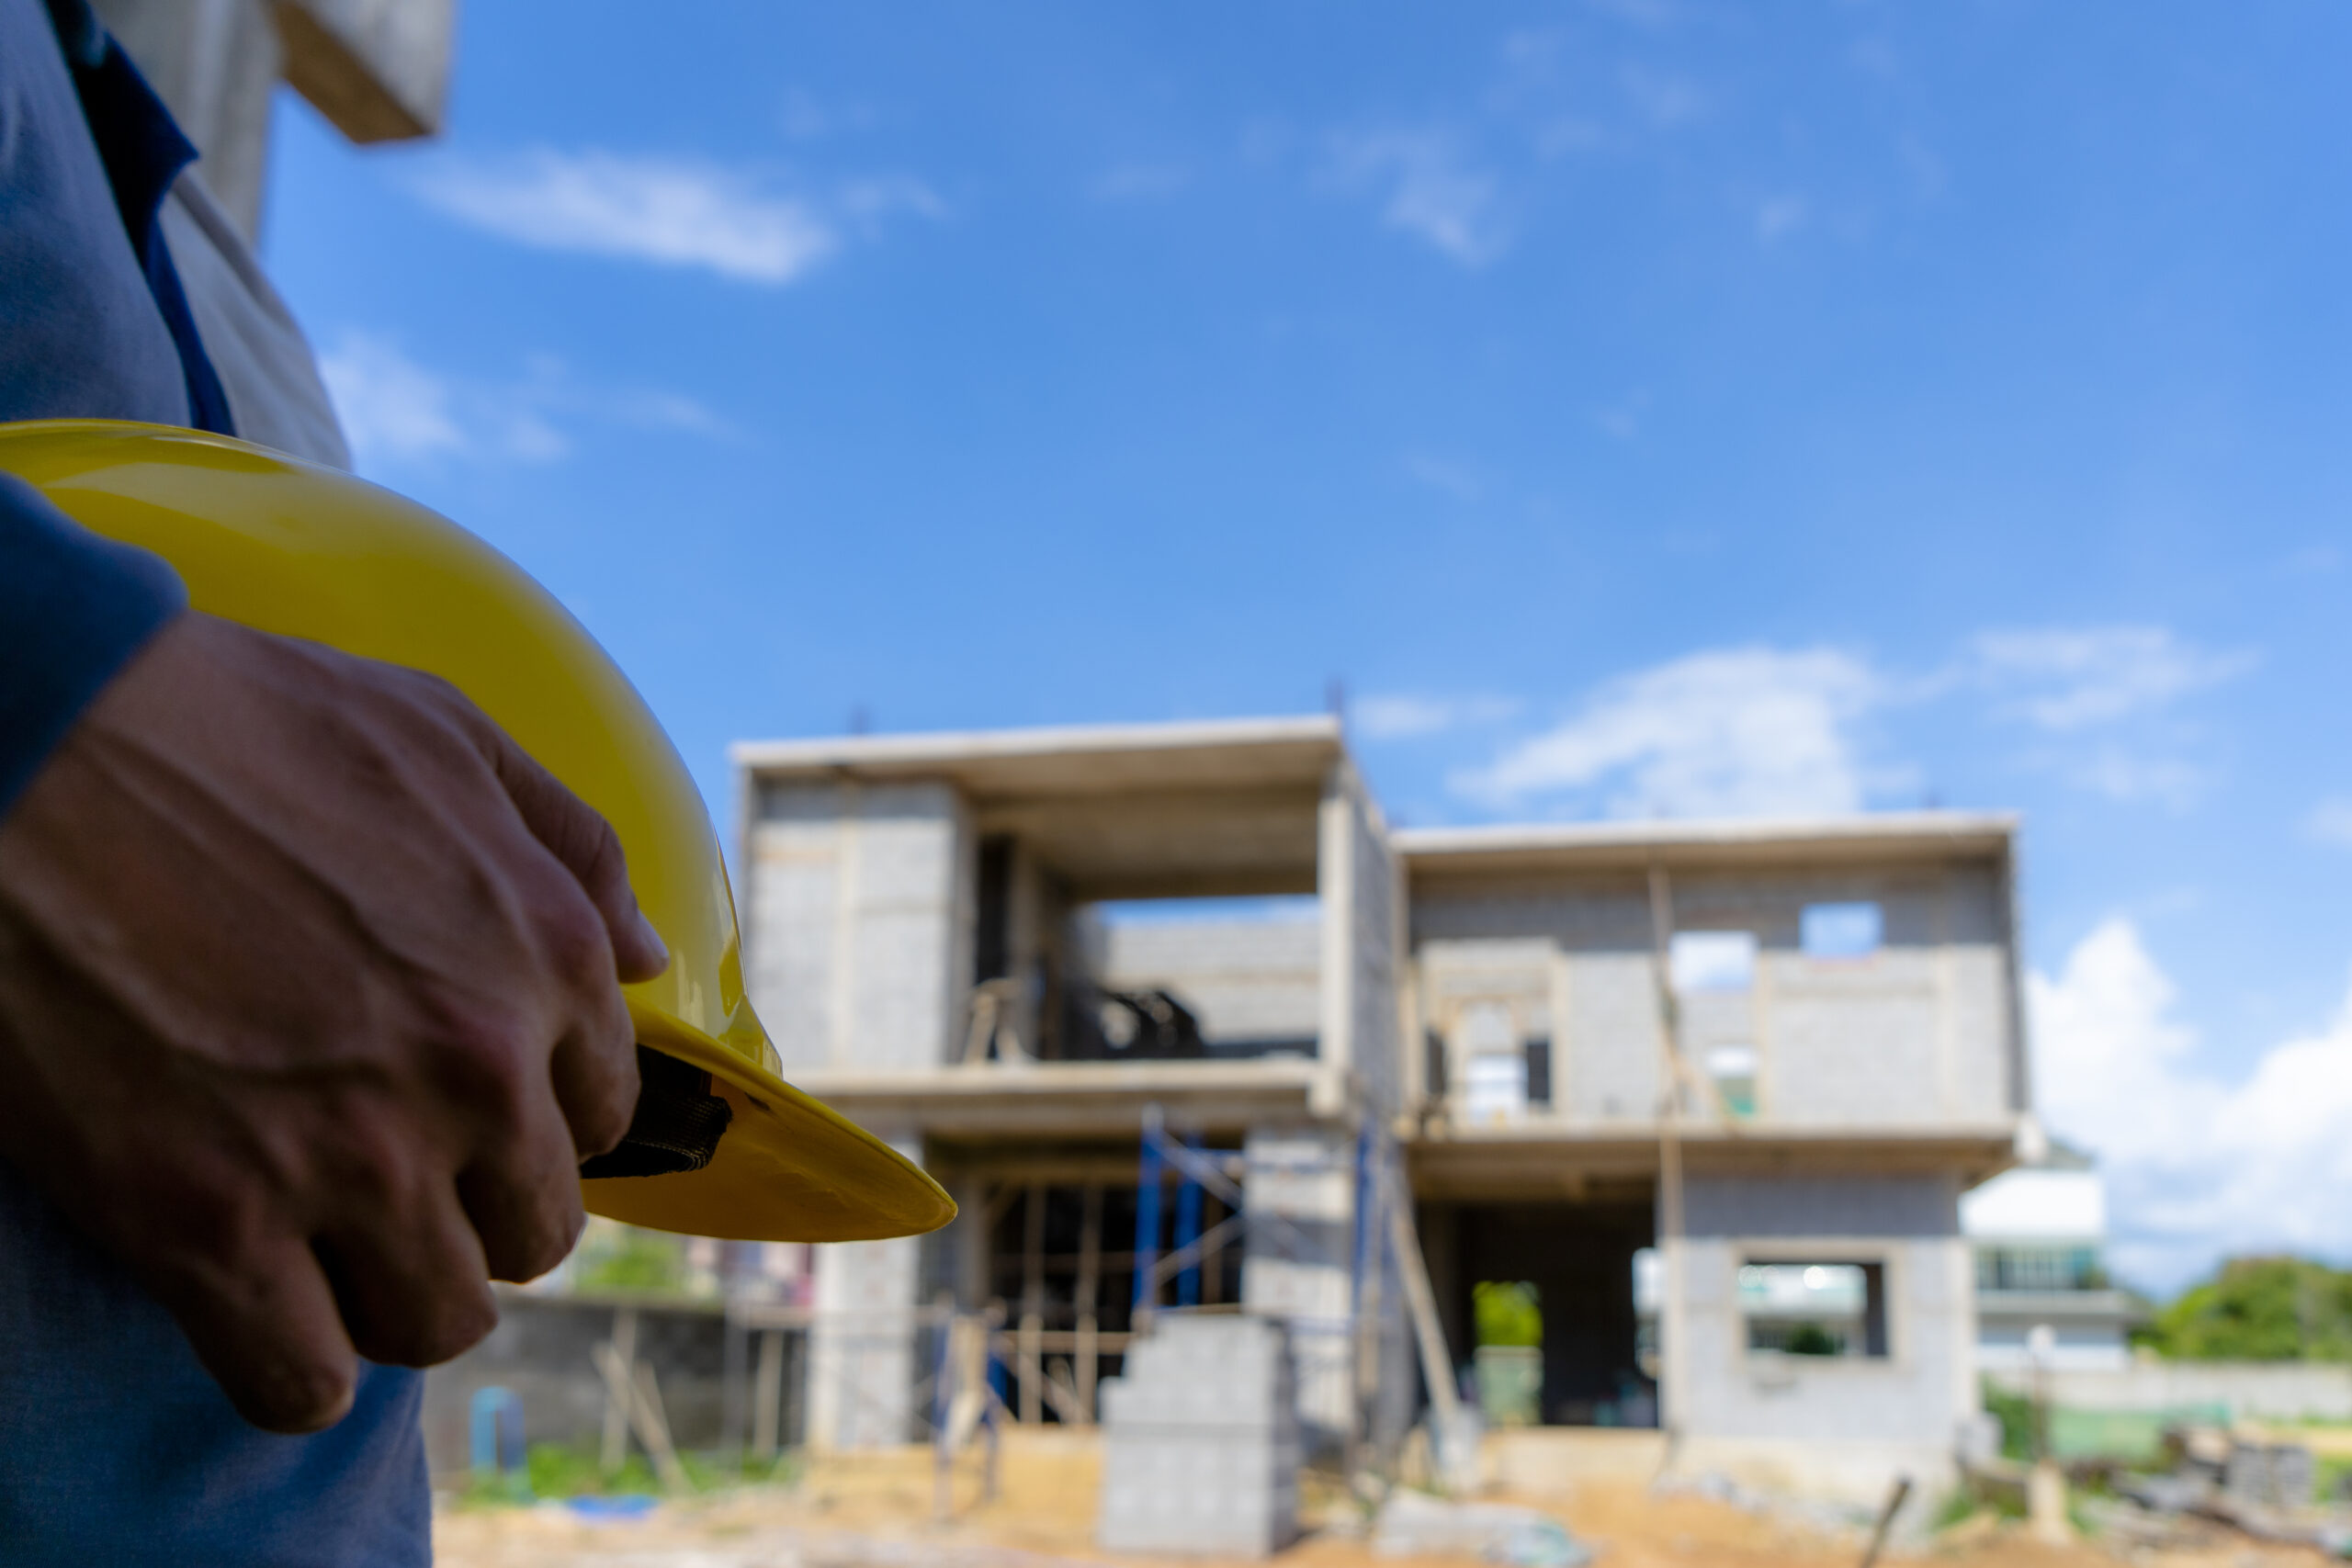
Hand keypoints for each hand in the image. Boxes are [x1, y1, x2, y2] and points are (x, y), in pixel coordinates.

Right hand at [0, 612, 668, 1432]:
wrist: (33, 737)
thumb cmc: (230, 717)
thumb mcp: (441, 733)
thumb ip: (568, 848)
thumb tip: (646, 959)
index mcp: (543, 955)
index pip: (599, 1117)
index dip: (528, 1122)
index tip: (459, 1115)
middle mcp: (478, 1068)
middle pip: (531, 1233)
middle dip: (467, 1215)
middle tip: (385, 1183)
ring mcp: (353, 1155)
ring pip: (436, 1321)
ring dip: (388, 1298)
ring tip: (322, 1249)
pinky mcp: (210, 1223)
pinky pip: (301, 1382)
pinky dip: (286, 1370)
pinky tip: (253, 1311)